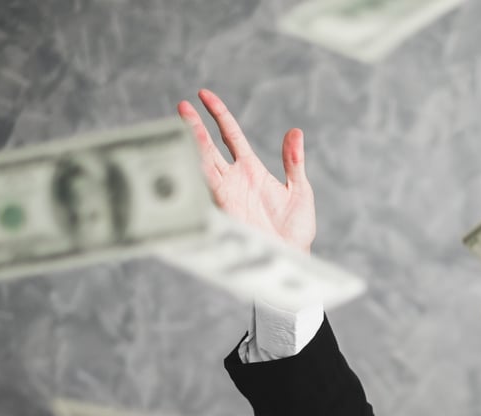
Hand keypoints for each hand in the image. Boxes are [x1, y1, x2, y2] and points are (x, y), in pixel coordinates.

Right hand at [177, 88, 315, 251]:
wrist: (292, 255)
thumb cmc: (296, 228)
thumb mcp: (299, 190)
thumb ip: (294, 161)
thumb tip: (296, 132)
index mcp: (250, 169)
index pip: (229, 134)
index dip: (218, 114)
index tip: (203, 95)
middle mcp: (234, 179)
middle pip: (208, 146)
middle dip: (194, 126)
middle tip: (181, 106)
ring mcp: (227, 194)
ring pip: (203, 164)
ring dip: (192, 146)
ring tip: (181, 125)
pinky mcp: (224, 210)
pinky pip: (206, 190)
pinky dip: (195, 176)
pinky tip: (185, 160)